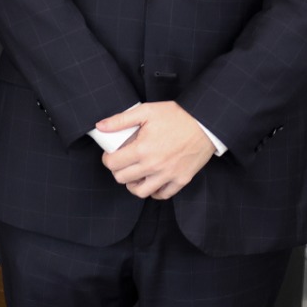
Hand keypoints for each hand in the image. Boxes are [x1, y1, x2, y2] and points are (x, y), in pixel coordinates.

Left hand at [97, 101, 215, 199]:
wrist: (205, 124)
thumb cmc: (176, 116)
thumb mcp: (146, 111)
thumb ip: (120, 120)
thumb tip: (100, 126)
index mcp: (142, 149)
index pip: (113, 164)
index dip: (107, 159)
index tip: (111, 154)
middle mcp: (153, 166)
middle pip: (123, 179)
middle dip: (118, 170)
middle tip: (121, 162)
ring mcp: (168, 175)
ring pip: (141, 192)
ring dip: (133, 184)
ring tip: (134, 174)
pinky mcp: (181, 180)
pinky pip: (162, 195)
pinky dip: (154, 191)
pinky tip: (151, 180)